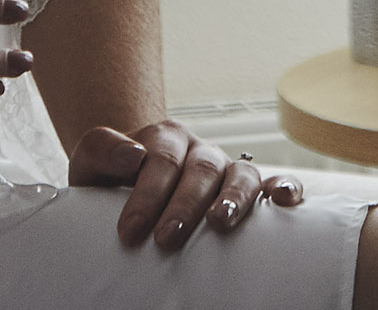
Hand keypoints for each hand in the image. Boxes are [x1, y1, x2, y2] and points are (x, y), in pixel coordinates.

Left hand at [67, 117, 304, 247]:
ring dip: (233, 198)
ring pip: (240, 174)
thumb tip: (133, 155)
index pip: (160, 161)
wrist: (128, 184)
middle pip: (199, 170)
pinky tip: (286, 203)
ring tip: (220, 224)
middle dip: (183, 205)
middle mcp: (200, 151)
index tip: (129, 233)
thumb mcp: (91, 163)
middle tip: (167, 239)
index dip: (145, 197)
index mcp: (164, 138)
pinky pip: (275, 182)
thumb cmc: (110, 181)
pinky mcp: (249, 189)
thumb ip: (101, 149)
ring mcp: (227, 169)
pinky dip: (285, 187)